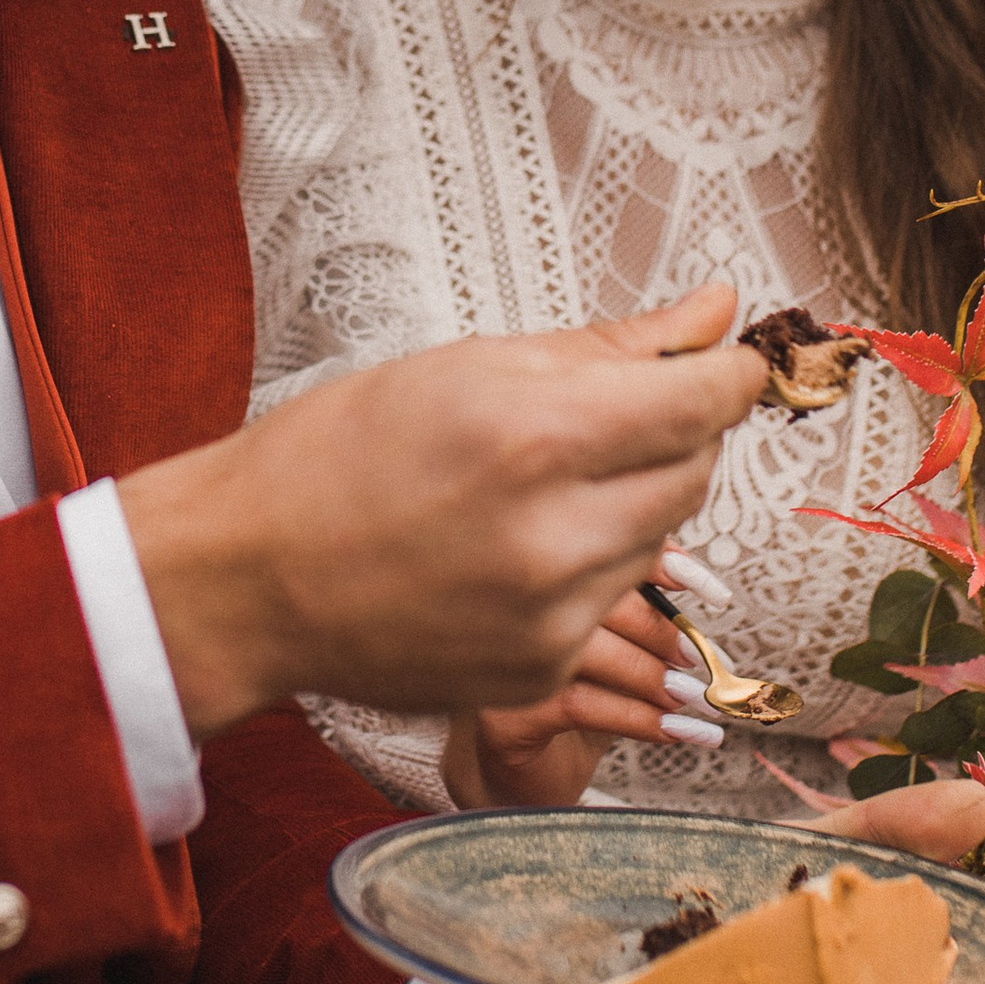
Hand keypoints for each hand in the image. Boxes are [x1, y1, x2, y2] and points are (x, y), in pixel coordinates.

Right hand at [119, 288, 764, 738]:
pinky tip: (510, 549)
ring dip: (629, 501)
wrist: (252, 578)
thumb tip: (716, 312)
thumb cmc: (341, 454)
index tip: (733, 361)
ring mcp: (554, 617)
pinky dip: (585, 566)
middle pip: (695, 471)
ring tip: (538, 485)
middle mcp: (557, 536)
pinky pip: (612, 602)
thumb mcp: (470, 366)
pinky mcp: (544, 672)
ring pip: (662, 540)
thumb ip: (611, 348)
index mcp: (538, 436)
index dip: (732, 375)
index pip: (703, 404)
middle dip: (673, 433)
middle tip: (606, 415)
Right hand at [445, 575, 722, 807]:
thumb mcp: (617, 656)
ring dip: (653, 676)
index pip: (599, 552)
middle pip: (591, 597)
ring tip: (695, 699)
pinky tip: (676, 731)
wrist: (529, 784)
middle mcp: (513, 616)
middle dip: (660, 629)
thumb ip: (644, 620)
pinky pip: (579, 704)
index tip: (710, 590)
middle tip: (698, 660)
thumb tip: (704, 597)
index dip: (657, 561)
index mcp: (543, 588)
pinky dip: (638, 718)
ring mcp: (503, 665)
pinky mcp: (504, 715)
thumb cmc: (578, 709)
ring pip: (586, 650)